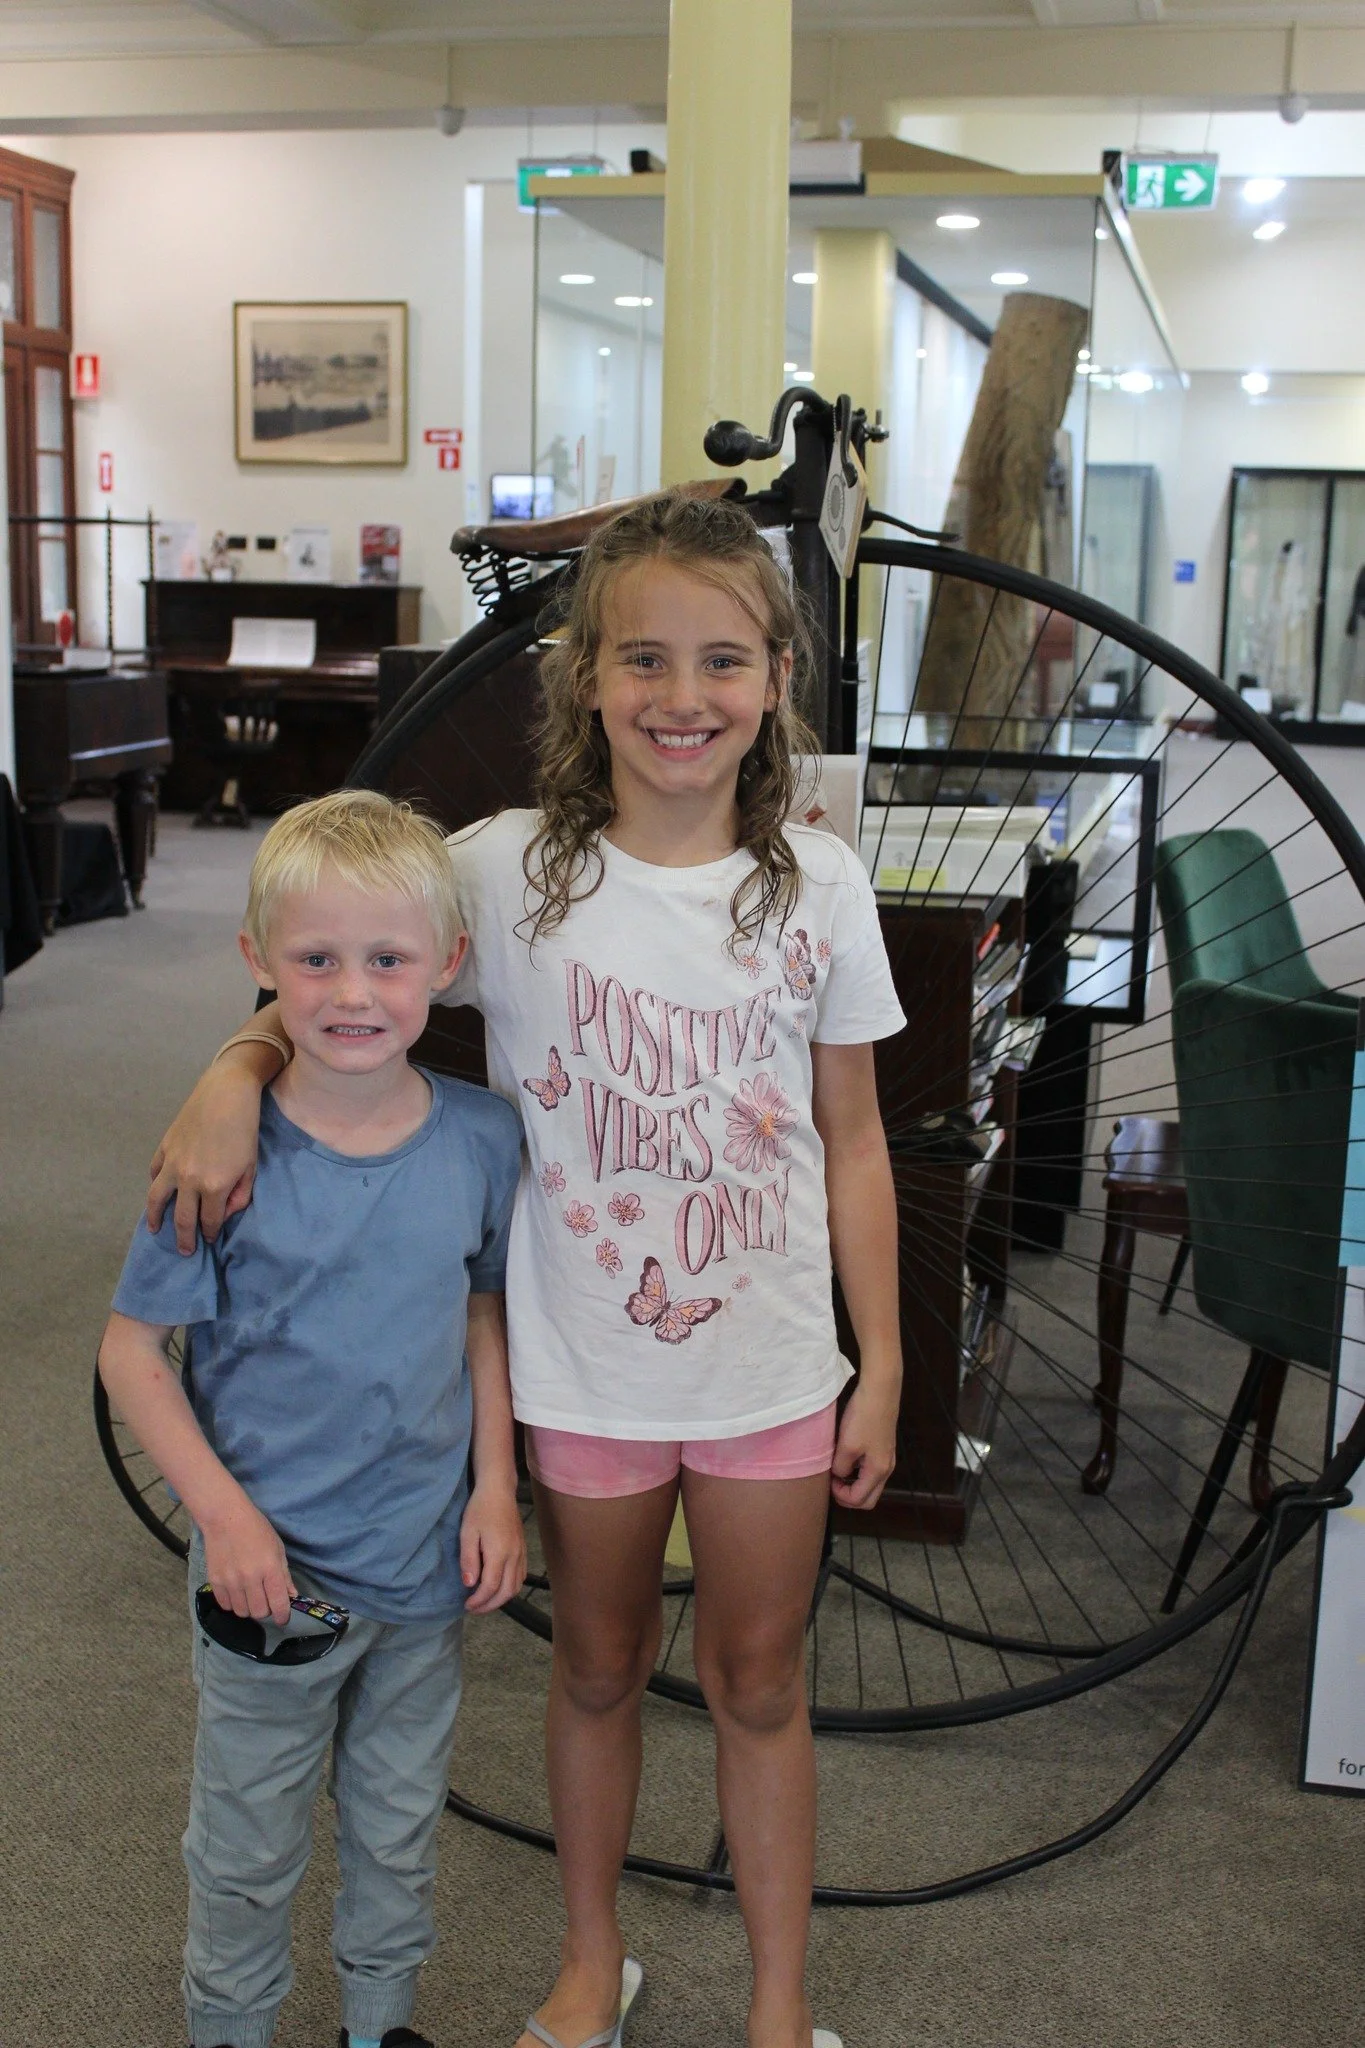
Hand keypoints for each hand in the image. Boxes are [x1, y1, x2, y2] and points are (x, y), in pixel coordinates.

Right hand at [147, 1067, 262, 1251]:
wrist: (226, 1093)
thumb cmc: (245, 1129)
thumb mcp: (251, 1166)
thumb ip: (239, 1195)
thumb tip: (224, 1214)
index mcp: (214, 1186)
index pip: (209, 1221)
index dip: (209, 1233)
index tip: (209, 1239)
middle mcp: (189, 1179)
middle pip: (182, 1219)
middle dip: (184, 1239)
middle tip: (185, 1251)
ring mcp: (173, 1164)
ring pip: (157, 1201)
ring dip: (155, 1219)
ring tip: (155, 1231)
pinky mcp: (164, 1148)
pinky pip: (154, 1174)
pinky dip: (154, 1187)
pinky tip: (157, 1195)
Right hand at [200, 1493, 296, 1624]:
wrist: (225, 1518)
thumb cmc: (256, 1529)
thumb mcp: (277, 1548)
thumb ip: (284, 1575)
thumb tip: (291, 1596)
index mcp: (270, 1569)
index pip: (279, 1603)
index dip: (283, 1616)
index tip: (283, 1618)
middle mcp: (250, 1578)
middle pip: (260, 1612)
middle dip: (266, 1610)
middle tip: (266, 1600)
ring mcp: (231, 1581)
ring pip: (242, 1612)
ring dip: (249, 1608)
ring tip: (250, 1595)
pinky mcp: (215, 1581)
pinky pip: (226, 1605)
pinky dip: (233, 1603)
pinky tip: (236, 1592)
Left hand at [459, 1482, 526, 1614]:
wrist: (499, 1490)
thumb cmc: (480, 1509)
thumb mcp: (467, 1533)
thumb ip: (468, 1560)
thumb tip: (469, 1584)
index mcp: (499, 1553)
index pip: (490, 1587)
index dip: (478, 1601)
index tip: (466, 1605)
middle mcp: (514, 1556)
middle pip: (506, 1591)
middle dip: (490, 1605)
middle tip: (474, 1608)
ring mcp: (521, 1553)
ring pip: (516, 1586)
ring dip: (501, 1599)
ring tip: (485, 1601)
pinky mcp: (523, 1549)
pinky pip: (521, 1576)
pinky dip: (510, 1588)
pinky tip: (498, 1587)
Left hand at [830, 1371, 900, 1511]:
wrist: (880, 1391)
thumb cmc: (863, 1418)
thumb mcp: (846, 1445)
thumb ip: (840, 1467)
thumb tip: (839, 1475)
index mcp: (878, 1471)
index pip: (860, 1500)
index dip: (841, 1496)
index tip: (829, 1481)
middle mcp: (887, 1469)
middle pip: (869, 1499)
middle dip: (850, 1497)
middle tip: (833, 1485)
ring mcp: (887, 1458)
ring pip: (871, 1485)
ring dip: (854, 1484)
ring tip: (837, 1470)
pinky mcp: (884, 1448)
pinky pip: (872, 1471)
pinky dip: (859, 1473)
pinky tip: (847, 1458)